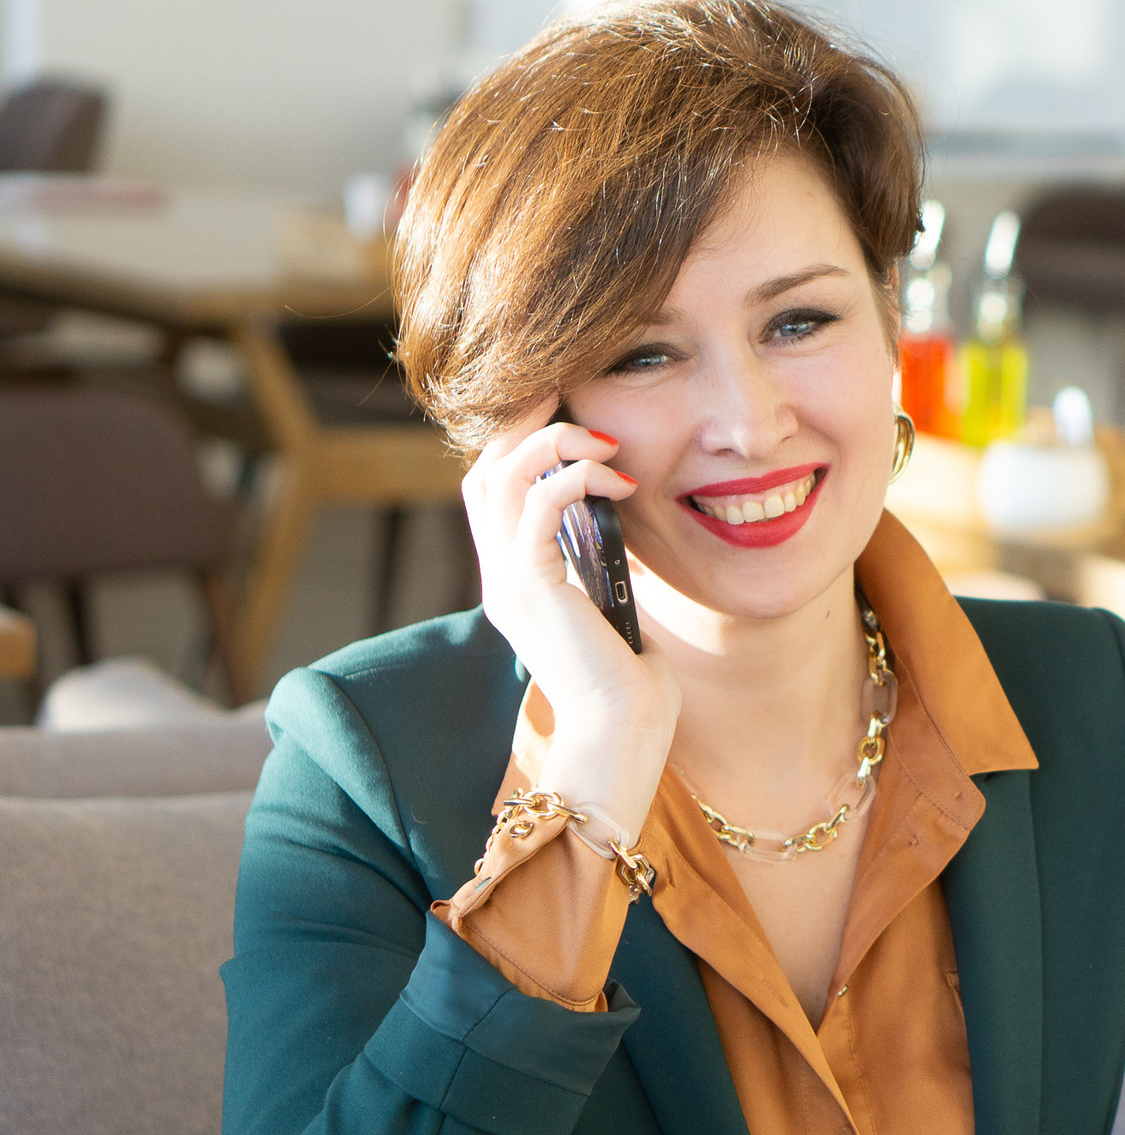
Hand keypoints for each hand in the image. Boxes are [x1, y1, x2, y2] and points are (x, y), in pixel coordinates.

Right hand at [460, 410, 677, 827]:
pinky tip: (618, 481)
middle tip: (568, 395)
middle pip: (483, 473)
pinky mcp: (531, 588)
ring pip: (500, 477)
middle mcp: (500, 580)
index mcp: (516, 586)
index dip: (521, 447)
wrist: (621, 740)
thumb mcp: (615, 617)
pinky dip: (574, 476)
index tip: (569, 417)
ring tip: (600, 437)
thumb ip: (605, 575)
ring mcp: (508, 583)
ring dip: (549, 441)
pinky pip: (539, 503)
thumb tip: (625, 535)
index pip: (495, 495)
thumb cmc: (631, 692)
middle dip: (522, 424)